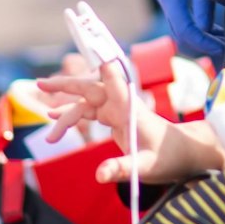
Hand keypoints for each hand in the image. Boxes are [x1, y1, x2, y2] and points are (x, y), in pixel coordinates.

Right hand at [37, 61, 223, 183]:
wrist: (183, 154)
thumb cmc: (169, 157)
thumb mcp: (146, 167)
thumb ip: (122, 168)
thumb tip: (99, 175)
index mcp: (130, 108)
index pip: (114, 81)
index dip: (101, 65)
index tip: (90, 47)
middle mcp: (121, 104)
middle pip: (90, 87)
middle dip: (66, 85)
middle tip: (41, 83)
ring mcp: (117, 110)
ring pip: (85, 103)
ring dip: (65, 113)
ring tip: (49, 133)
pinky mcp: (114, 118)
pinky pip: (88, 112)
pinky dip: (71, 115)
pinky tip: (54, 119)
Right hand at [156, 0, 224, 59]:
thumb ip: (204, 1)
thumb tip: (206, 29)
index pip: (184, 29)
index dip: (203, 43)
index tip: (222, 48)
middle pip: (181, 34)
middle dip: (203, 44)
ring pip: (183, 29)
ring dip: (202, 37)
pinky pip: (186, 19)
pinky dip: (201, 27)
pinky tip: (218, 30)